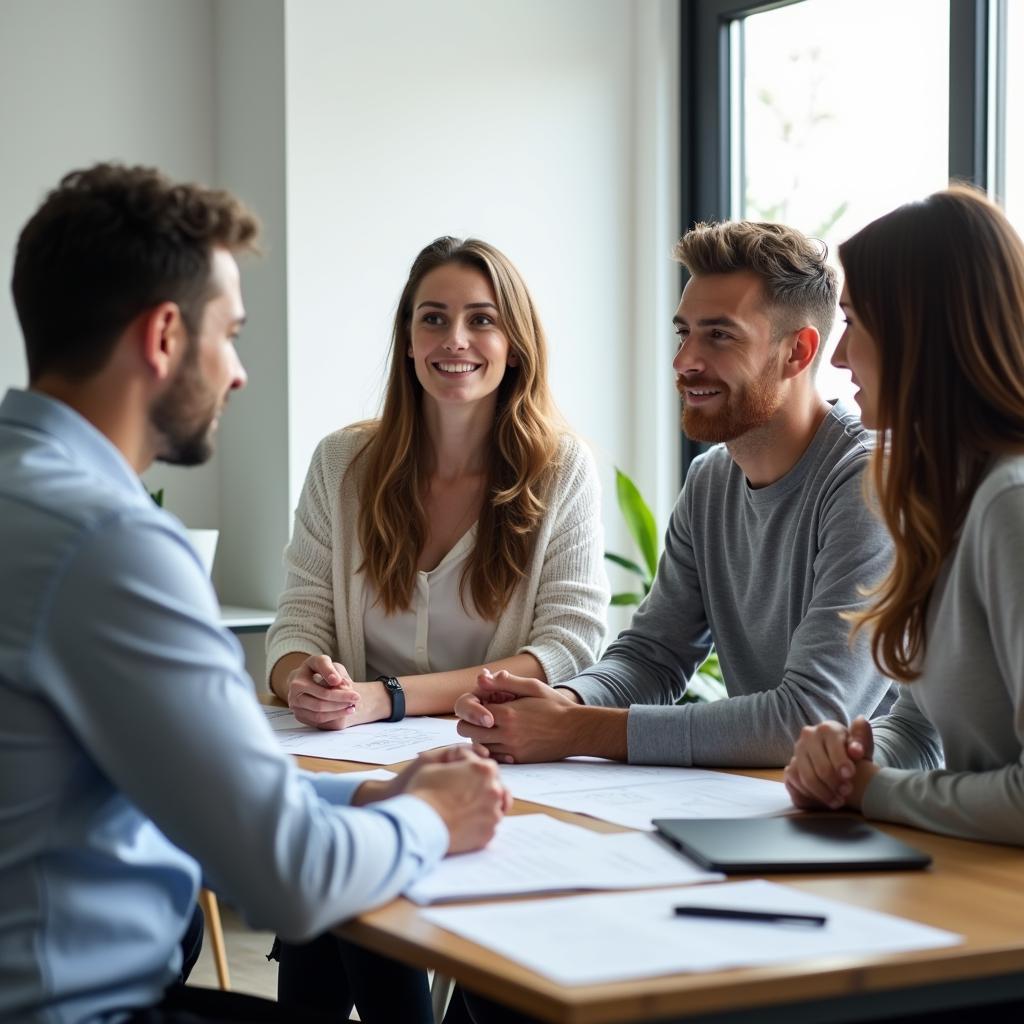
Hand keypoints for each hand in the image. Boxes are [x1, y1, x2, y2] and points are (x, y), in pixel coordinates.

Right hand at [286, 654, 359, 729]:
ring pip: (319, 710)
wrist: (316, 688)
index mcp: (305, 667)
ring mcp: (295, 702)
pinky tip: (346, 711)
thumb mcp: (332, 667)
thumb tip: (336, 681)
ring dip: (339, 708)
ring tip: (352, 705)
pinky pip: (318, 719)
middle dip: (341, 697)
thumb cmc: (325, 675)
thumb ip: (334, 671)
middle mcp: (295, 685)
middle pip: (322, 694)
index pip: (319, 665)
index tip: (342, 680)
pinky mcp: (299, 715)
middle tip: (356, 697)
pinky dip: (335, 715)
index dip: (330, 672)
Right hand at [404, 749, 509, 853]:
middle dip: (479, 785)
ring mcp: (493, 815)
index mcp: (485, 770)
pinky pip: (487, 825)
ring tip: (462, 807)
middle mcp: (494, 791)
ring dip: (482, 804)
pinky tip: (463, 822)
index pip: (483, 763)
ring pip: (493, 806)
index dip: (468, 766)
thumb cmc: (423, 792)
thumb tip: (461, 768)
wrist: (417, 826)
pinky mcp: (488, 834)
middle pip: (492, 784)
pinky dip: (478, 823)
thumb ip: (457, 763)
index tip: (458, 772)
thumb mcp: (436, 764)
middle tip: (461, 790)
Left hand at [455, 669, 578, 763]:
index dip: (473, 705)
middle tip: (481, 718)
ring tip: (492, 728)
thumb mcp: (533, 687)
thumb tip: (482, 677)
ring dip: (480, 737)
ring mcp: (512, 749)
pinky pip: (493, 757)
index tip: (481, 703)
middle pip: (467, 731)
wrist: (576, 730)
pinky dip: (492, 750)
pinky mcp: (518, 760)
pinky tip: (501, 741)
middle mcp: (507, 733)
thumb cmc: (555, 705)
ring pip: (479, 746)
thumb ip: (505, 682)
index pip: (470, 710)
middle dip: (469, 722)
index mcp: (508, 712)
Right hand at [784, 716, 875, 809]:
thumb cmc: (852, 753)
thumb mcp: (862, 745)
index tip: (850, 775)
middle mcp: (808, 736)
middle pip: (820, 766)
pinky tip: (824, 800)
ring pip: (807, 778)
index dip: (841, 761)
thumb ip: (862, 742)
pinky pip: (797, 785)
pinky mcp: (790, 768)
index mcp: (827, 729)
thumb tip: (856, 750)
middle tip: (847, 792)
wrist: (837, 760)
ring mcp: (797, 752)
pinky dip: (811, 795)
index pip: (832, 745)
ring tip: (838, 801)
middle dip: (835, 782)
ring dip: (824, 793)